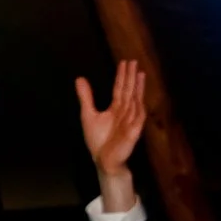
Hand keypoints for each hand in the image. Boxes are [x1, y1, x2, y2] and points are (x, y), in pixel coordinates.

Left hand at [77, 59, 147, 214]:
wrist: (103, 159)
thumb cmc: (99, 139)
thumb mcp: (88, 114)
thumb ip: (86, 97)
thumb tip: (80, 78)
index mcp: (116, 108)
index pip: (120, 88)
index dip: (122, 76)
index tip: (125, 62)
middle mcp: (125, 112)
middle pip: (129, 91)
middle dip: (131, 77)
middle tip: (134, 61)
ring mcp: (131, 121)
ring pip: (135, 101)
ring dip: (138, 88)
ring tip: (140, 74)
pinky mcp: (133, 132)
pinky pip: (137, 118)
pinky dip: (139, 108)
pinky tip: (139, 98)